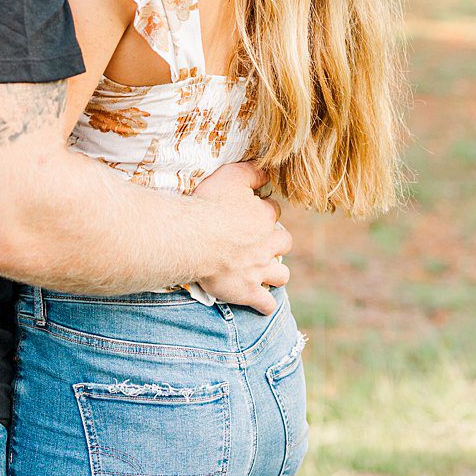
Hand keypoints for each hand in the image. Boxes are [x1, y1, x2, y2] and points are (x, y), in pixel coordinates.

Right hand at [190, 162, 291, 314]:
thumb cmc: (208, 205)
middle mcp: (267, 245)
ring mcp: (259, 271)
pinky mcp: (247, 292)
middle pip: (283, 242)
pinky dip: (263, 303)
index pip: (272, 211)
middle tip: (257, 241)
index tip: (247, 211)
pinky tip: (257, 301)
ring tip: (261, 271)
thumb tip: (268, 171)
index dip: (261, 209)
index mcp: (264, 217)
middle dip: (275, 242)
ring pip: (281, 275)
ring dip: (274, 273)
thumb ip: (252, 172)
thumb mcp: (231, 176)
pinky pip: (265, 304)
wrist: (192, 239)